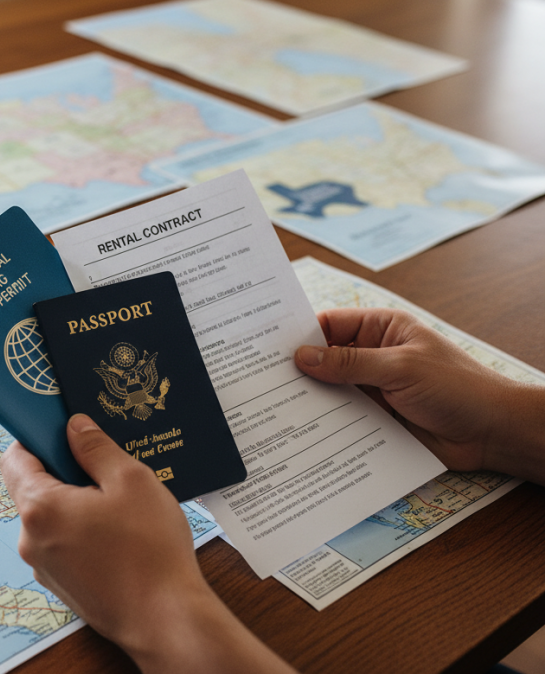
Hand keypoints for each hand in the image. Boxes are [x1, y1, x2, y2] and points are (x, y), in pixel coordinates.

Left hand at [0, 414, 294, 673]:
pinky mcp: (62, 585)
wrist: (165, 620)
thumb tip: (75, 427)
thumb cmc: (149, 550)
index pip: (15, 457)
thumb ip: (97, 448)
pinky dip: (80, 530)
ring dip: (74, 502)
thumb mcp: (131, 481)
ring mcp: (44, 566)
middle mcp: (30, 538)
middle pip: (31, 487)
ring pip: (49, 517)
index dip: (37, 437)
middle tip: (102, 464)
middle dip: (62, 470)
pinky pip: (61, 543)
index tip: (63, 429)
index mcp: (39, 507)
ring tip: (117, 500)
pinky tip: (118, 531)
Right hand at [294, 308, 544, 481]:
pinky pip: (343, 416)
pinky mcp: (376, 417)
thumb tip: (303, 358)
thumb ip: (350, 364)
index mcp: (382, 329)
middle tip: (264, 379)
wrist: (493, 433)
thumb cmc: (458, 388)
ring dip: (311, 397)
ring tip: (275, 406)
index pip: (331, 324)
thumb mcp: (400, 368)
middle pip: (326, 357)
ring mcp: (373, 387)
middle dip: (300, 368)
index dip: (302, 333)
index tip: (270, 347)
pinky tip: (302, 428)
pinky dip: (325, 421)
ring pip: (331, 389)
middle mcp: (374, 355)